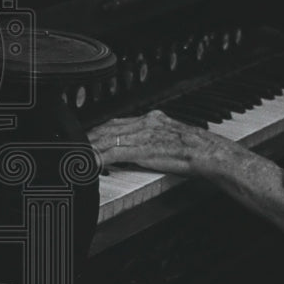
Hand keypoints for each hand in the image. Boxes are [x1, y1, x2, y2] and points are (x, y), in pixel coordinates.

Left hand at [88, 110, 227, 176]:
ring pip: (108, 139)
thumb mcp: (172, 138)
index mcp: (153, 119)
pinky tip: (91, 164)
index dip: (102, 129)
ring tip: (76, 154)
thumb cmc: (197, 149)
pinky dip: (100, 158)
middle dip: (91, 136)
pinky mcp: (142, 150)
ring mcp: (142, 136)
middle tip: (75, 145)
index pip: (119, 122)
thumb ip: (156, 140)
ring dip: (90, 147)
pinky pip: (114, 153)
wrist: (208, 152)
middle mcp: (145, 123)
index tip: (91, 136)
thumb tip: (144, 149)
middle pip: (109, 128)